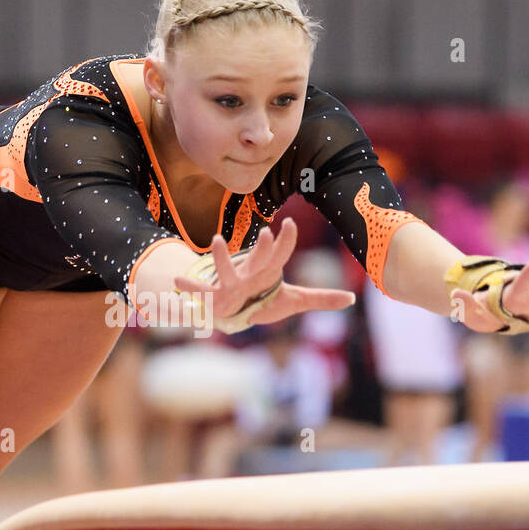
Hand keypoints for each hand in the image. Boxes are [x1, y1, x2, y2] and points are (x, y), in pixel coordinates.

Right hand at [173, 217, 355, 324]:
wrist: (231, 307)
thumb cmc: (262, 299)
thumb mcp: (292, 300)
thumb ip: (320, 298)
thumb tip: (351, 299)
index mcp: (268, 271)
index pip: (280, 254)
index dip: (286, 241)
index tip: (289, 222)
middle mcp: (249, 273)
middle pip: (258, 260)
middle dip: (262, 249)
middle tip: (266, 233)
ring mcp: (230, 283)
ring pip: (226, 270)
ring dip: (221, 256)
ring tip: (216, 239)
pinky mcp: (214, 297)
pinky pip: (202, 293)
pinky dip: (189, 287)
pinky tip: (177, 282)